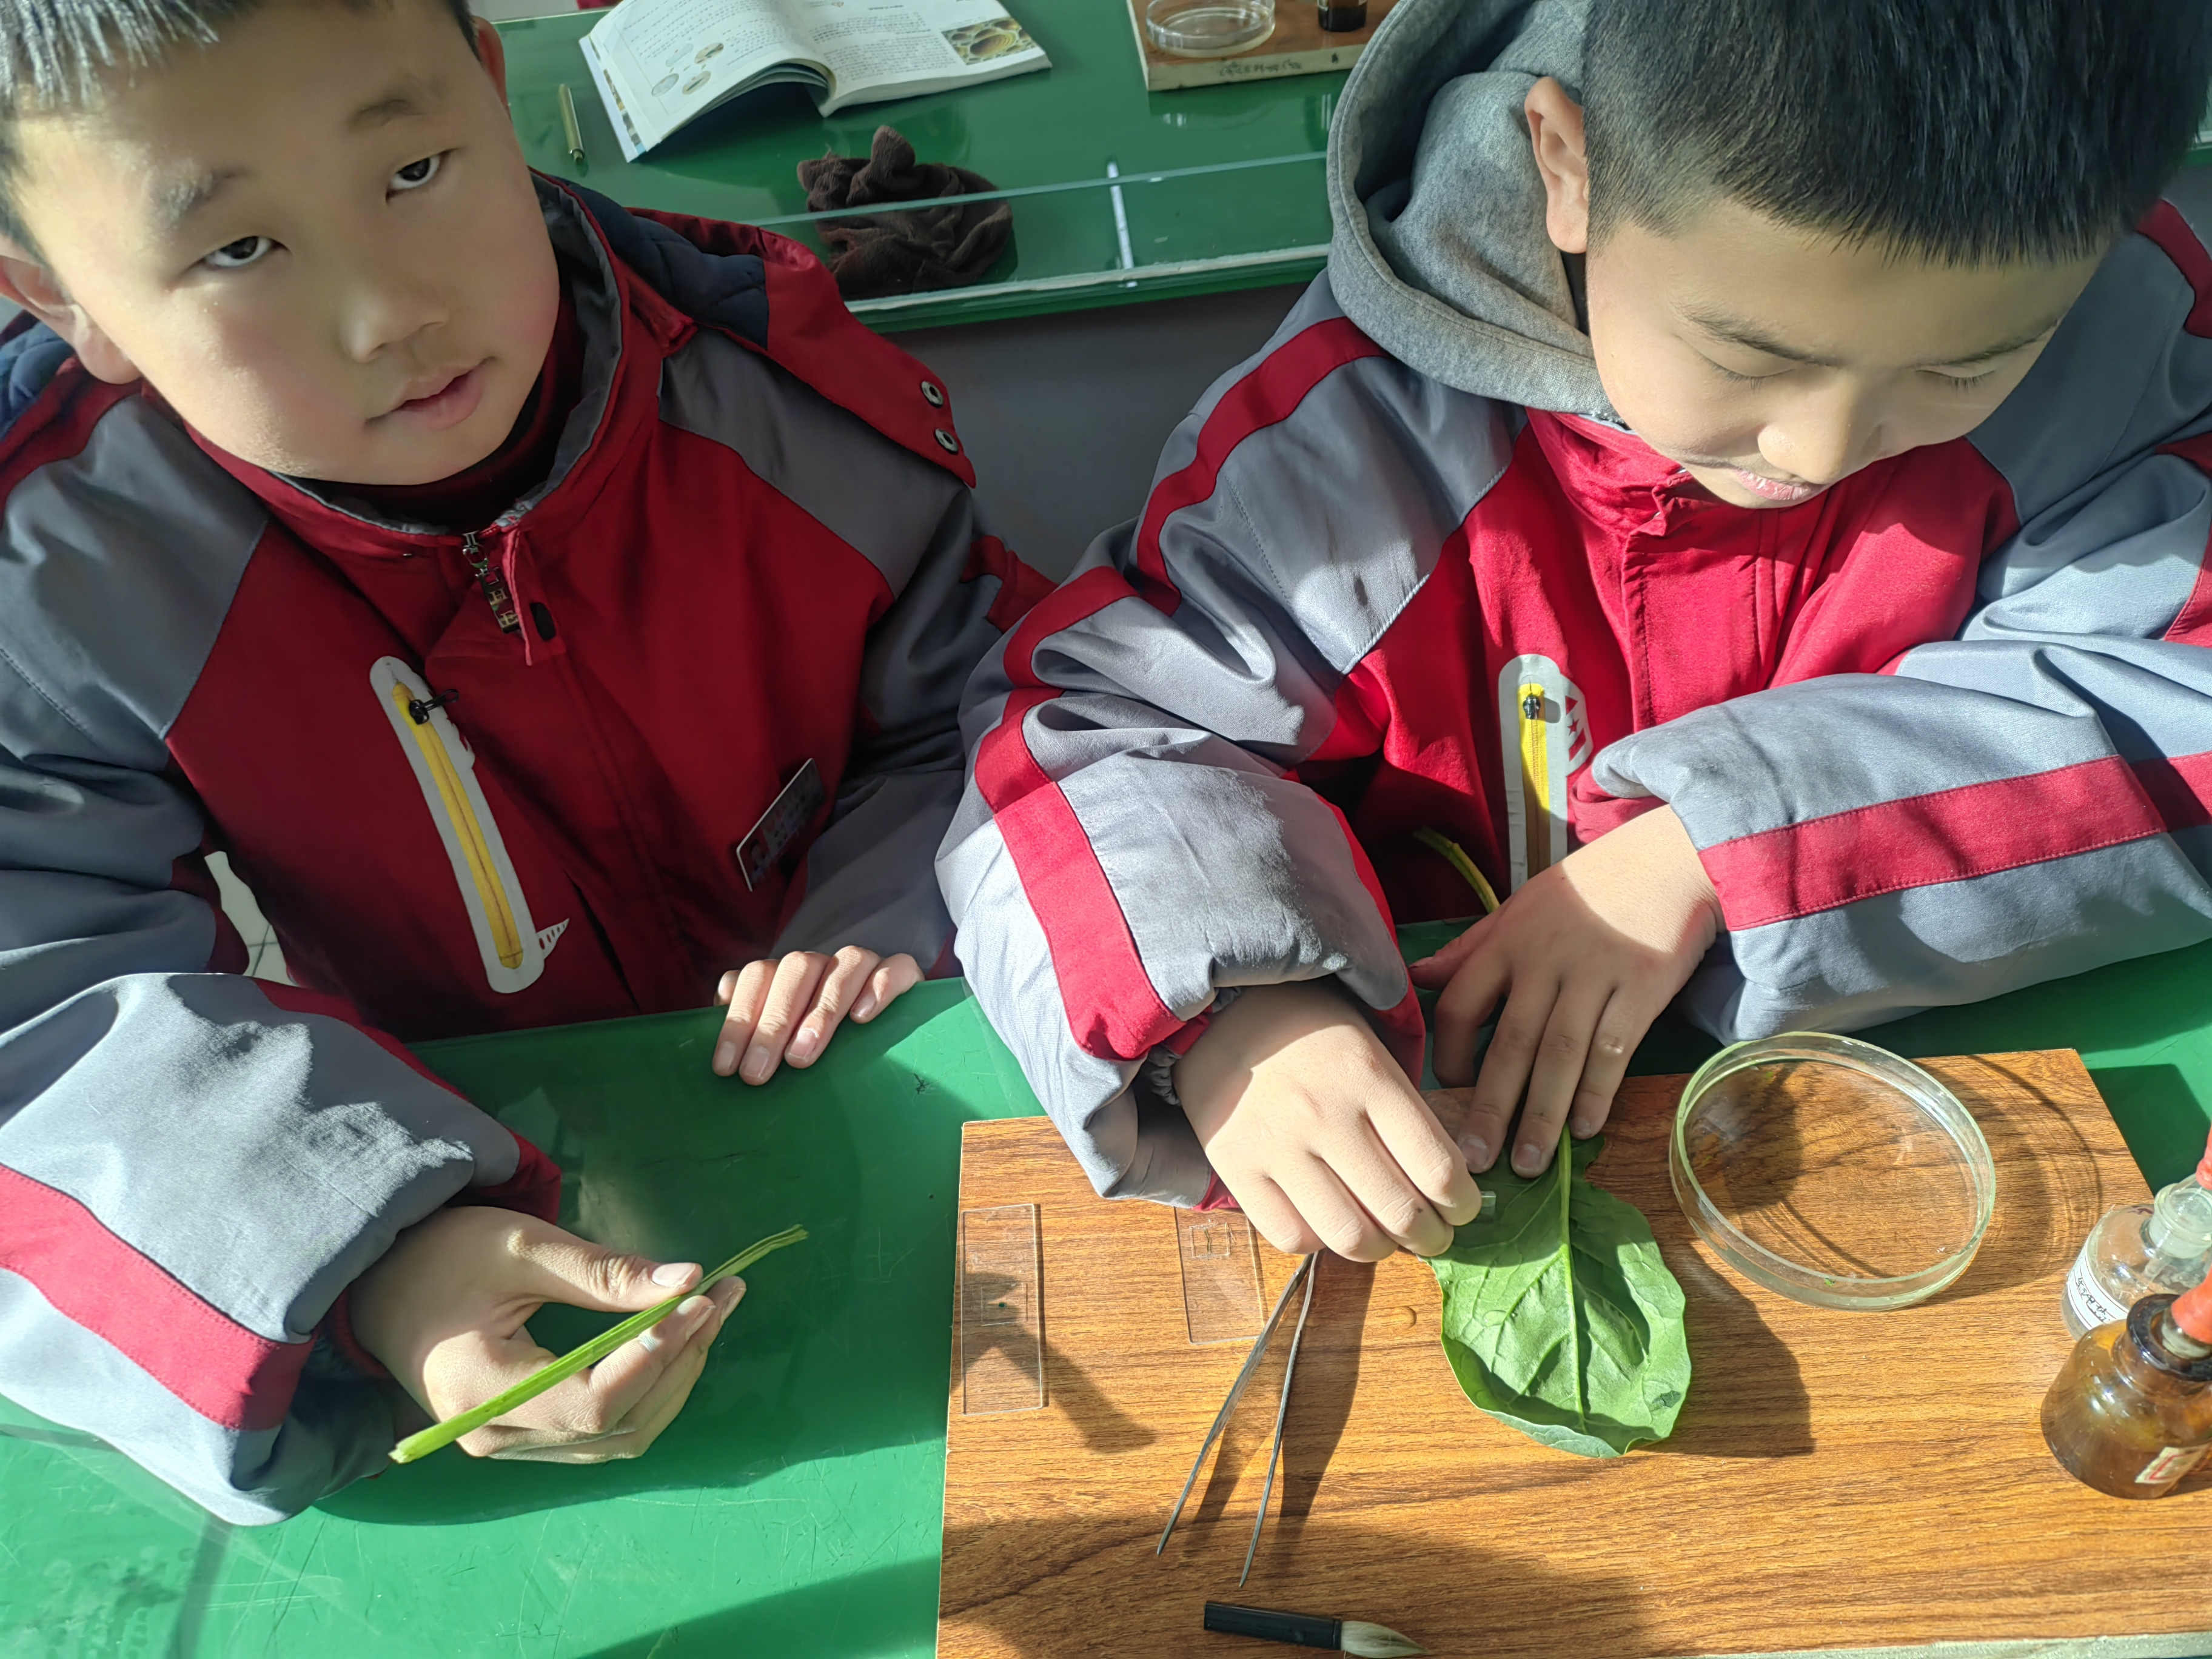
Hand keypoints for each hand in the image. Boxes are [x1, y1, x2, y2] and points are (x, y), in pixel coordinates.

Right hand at [351, 1205, 742, 1462]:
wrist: (385, 1287)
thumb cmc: (442, 1257)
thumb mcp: (520, 1247)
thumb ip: (603, 1273)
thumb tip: (688, 1280)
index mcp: (482, 1391)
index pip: (593, 1401)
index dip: (657, 1355)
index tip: (702, 1299)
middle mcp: (494, 1437)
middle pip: (617, 1426)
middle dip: (680, 1360)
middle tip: (724, 1295)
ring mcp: (510, 1445)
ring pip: (620, 1436)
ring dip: (674, 1376)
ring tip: (711, 1311)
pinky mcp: (526, 1435)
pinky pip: (604, 1430)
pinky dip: (649, 1387)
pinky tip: (675, 1339)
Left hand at [710, 947, 921, 1082]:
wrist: (893, 1041)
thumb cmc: (823, 1052)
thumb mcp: (783, 1046)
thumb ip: (753, 1037)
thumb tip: (725, 1055)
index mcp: (789, 973)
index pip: (757, 976)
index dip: (738, 1019)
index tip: (727, 1068)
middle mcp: (824, 963)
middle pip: (796, 970)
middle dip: (772, 1024)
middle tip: (757, 1073)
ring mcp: (865, 965)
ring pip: (845, 963)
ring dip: (820, 1010)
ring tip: (802, 1057)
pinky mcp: (905, 974)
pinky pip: (896, 967)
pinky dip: (878, 988)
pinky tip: (862, 1018)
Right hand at [1172, 981, 1486, 1260]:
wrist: (1221, 1012)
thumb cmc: (1310, 1031)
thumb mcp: (1370, 1045)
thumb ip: (1404, 1109)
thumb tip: (1444, 1184)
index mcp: (1368, 1075)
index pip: (1438, 1168)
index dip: (1461, 1203)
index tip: (1461, 1207)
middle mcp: (1324, 1113)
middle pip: (1400, 1211)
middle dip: (1430, 1236)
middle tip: (1432, 1235)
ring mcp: (1276, 1144)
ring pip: (1348, 1236)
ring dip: (1380, 1250)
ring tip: (1384, 1240)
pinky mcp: (1234, 1166)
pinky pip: (1291, 1236)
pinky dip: (1320, 1243)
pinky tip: (1328, 1224)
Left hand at [1410, 805, 1719, 1178]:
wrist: (1668, 858)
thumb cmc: (1589, 891)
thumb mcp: (1520, 908)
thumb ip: (1471, 948)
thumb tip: (1417, 975)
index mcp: (1506, 941)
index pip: (1459, 1004)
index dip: (1448, 1055)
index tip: (1445, 1098)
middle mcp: (1544, 960)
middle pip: (1508, 1042)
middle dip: (1488, 1106)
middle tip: (1472, 1162)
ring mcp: (1595, 974)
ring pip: (1560, 1054)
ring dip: (1542, 1114)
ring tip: (1526, 1163)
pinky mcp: (1643, 986)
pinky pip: (1614, 1048)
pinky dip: (1598, 1091)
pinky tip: (1585, 1129)